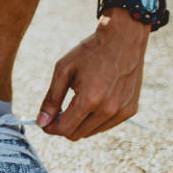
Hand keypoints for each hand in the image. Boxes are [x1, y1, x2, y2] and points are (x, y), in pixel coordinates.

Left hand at [38, 8, 148, 139]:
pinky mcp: (130, 110)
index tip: (43, 122)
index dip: (50, 128)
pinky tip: (92, 102)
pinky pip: (105, 126)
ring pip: (90, 132)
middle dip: (63, 126)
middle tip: (57, 112)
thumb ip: (51, 99)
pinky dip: (94, 120)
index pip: (64, 129)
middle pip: (77, 134)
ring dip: (79, 123)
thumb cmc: (90, 52)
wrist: (123, 39)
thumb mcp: (63, 70)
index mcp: (90, 100)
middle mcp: (109, 110)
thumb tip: (41, 122)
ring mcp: (122, 111)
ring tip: (75, 103)